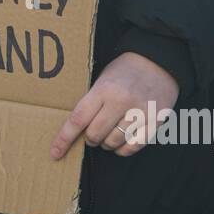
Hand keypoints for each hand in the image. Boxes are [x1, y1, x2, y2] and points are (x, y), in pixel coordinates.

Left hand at [50, 51, 179, 158]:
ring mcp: (140, 112)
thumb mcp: (103, 80)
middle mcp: (121, 102)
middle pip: (95, 135)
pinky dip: (123, 149)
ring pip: (113, 143)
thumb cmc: (125, 71)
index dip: (64, 139)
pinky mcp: (156, 121)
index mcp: (104, 89)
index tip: (55, 153)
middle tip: (93, 133)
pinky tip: (122, 142)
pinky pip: (133, 147)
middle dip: (90, 138)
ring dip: (107, 143)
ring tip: (109, 133)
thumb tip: (77, 131)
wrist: (158, 60)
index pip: (78, 120)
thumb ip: (91, 102)